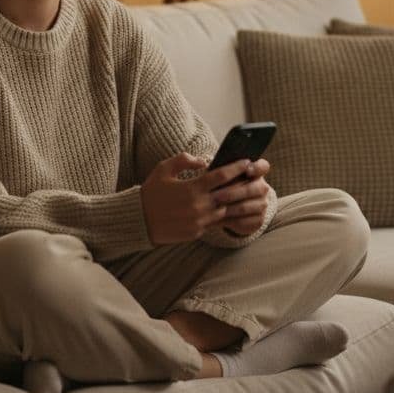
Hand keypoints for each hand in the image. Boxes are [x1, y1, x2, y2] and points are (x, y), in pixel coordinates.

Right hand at [141, 153, 261, 244]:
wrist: (138, 220)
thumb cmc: (151, 192)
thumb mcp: (163, 169)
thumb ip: (184, 160)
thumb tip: (204, 160)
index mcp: (192, 188)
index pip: (221, 175)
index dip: (236, 168)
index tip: (247, 162)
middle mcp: (199, 205)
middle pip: (230, 195)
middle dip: (244, 185)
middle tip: (255, 179)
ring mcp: (199, 221)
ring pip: (227, 211)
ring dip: (238, 204)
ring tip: (248, 196)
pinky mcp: (197, 232)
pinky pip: (216, 223)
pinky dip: (225, 216)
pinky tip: (232, 210)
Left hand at [210, 159, 271, 236]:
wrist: (231, 206)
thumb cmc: (224, 185)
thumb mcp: (223, 176)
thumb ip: (222, 170)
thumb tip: (204, 164)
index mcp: (256, 172)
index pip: (263, 166)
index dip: (257, 167)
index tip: (247, 169)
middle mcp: (262, 187)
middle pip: (254, 189)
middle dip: (234, 192)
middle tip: (217, 196)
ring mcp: (262, 204)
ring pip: (247, 206)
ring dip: (231, 208)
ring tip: (215, 209)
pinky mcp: (258, 220)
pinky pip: (246, 221)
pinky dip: (232, 221)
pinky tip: (220, 220)